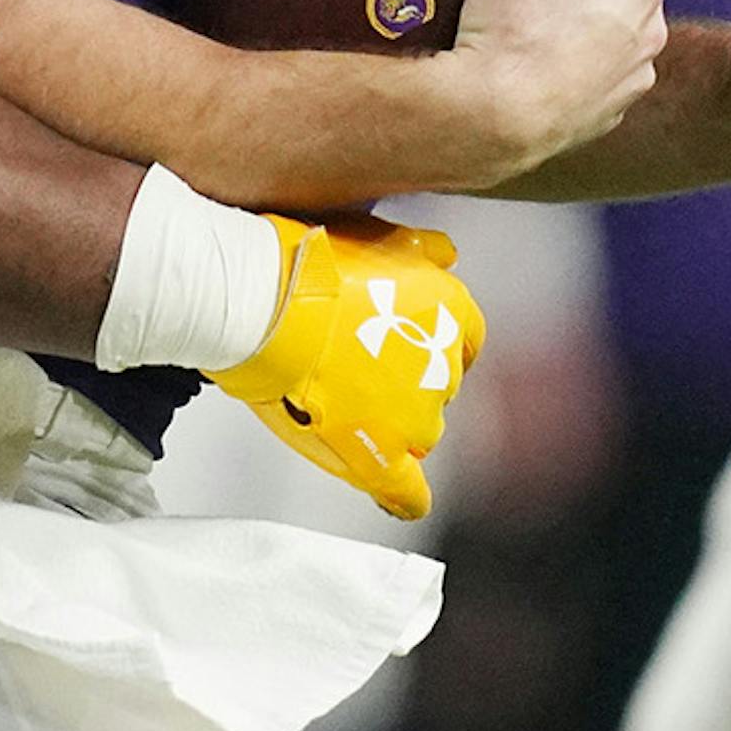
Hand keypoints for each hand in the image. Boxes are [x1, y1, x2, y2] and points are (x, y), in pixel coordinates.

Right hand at [212, 215, 485, 516]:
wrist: (264, 301)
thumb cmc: (310, 262)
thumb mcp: (378, 236)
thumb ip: (422, 251)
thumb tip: (450, 254)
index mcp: (450, 311)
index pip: (466, 341)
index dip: (436, 346)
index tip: (406, 346)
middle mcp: (443, 366)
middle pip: (437, 387)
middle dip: (404, 381)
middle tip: (353, 367)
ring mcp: (415, 416)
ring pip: (419, 433)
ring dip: (390, 424)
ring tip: (340, 405)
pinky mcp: (380, 456)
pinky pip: (405, 492)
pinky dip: (401, 495)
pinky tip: (390, 493)